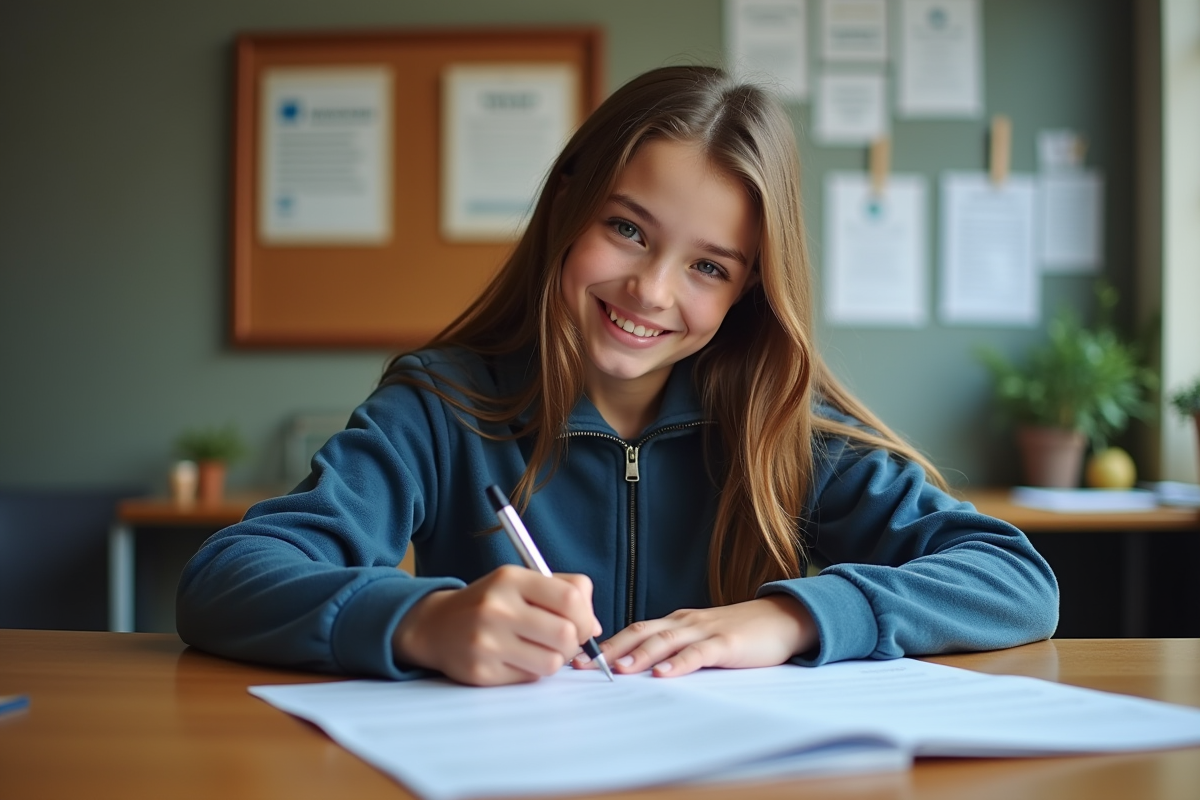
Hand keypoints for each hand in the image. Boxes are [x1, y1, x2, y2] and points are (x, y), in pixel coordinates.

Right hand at [391, 565, 601, 685]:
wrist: (434, 626)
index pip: (570, 598)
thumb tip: (595, 627)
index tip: (583, 623)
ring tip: (539, 650)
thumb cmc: (488, 603)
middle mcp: (497, 608)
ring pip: (552, 662)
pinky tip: (515, 659)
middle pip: (567, 634)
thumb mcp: (519, 582)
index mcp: (511, 579)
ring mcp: (487, 642)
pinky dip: (530, 672)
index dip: (586, 616)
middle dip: (574, 642)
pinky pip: (529, 679)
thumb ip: (562, 591)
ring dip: (553, 660)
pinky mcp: (481, 672)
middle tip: (563, 641)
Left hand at [581, 595, 816, 677]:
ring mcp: (705, 630)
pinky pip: (698, 653)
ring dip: (639, 655)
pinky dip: (679, 664)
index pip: (634, 630)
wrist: (782, 619)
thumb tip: (639, 667)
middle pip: (640, 632)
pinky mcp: (726, 643)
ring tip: (618, 670)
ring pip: (665, 640)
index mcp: (675, 621)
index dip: (605, 643)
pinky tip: (664, 675)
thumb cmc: (739, 633)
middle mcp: (684, 622)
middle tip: (581, 665)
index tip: (578, 658)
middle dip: (609, 649)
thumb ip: (674, 648)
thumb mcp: (700, 638)